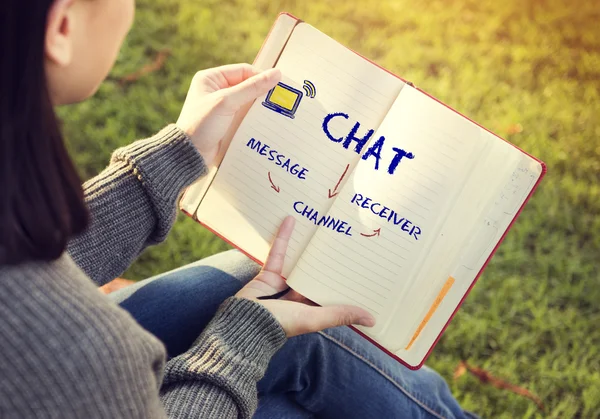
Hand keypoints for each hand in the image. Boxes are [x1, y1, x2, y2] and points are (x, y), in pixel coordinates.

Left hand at [176, 63, 280, 164]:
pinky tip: (266, 123)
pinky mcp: (227, 122)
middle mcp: (216, 90)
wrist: (190, 154)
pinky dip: (255, 119)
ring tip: (277, 112)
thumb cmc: (202, 124)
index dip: (261, 77)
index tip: (278, 86)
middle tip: (280, 100)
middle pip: (247, 86)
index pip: (243, 71)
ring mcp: (222, 107)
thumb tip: (276, 74)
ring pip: (248, 102)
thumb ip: (252, 88)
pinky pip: (246, 116)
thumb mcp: (226, 102)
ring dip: (260, 108)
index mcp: (211, 78)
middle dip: (262, 93)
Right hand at [236, 216, 375, 336]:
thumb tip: (373, 320)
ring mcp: (283, 284)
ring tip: (321, 227)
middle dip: (329, 259)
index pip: (332, 292)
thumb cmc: (282, 324)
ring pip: (299, 262)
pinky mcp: (268, 273)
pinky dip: (284, 237)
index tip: (361, 266)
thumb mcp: (315, 318)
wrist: (245, 322)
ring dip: (308, 246)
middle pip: (317, 274)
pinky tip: (291, 220)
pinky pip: (279, 253)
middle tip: (344, 238)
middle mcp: (299, 297)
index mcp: (312, 309)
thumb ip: (341, 315)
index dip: (345, 281)